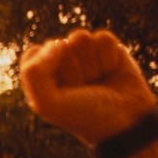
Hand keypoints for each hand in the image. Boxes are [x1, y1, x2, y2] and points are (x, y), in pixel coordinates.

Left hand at [20, 29, 157, 145]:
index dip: (46, 67)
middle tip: (81, 89)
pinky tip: (110, 72)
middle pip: (59, 44)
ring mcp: (85, 54)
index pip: (34, 52)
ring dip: (90, 63)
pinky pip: (103, 38)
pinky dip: (108, 57)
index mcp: (41, 76)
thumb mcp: (47, 104)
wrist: (123, 120)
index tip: (58, 88)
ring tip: (95, 81)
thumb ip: (34, 74)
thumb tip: (57, 43)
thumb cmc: (82, 114)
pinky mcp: (107, 48)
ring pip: (80, 37)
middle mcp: (60, 63)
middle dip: (71, 68)